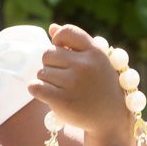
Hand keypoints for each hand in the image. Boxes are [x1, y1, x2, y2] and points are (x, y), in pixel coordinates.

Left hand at [27, 23, 133, 145]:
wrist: (111, 117)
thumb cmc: (100, 85)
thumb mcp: (96, 60)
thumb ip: (75, 43)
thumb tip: (52, 28)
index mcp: (94, 52)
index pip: (66, 32)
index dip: (58, 40)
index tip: (62, 51)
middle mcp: (84, 66)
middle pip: (48, 53)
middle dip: (51, 64)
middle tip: (64, 76)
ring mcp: (73, 83)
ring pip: (41, 71)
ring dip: (47, 80)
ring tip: (62, 87)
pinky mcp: (62, 100)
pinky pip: (35, 87)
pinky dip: (37, 90)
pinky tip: (48, 94)